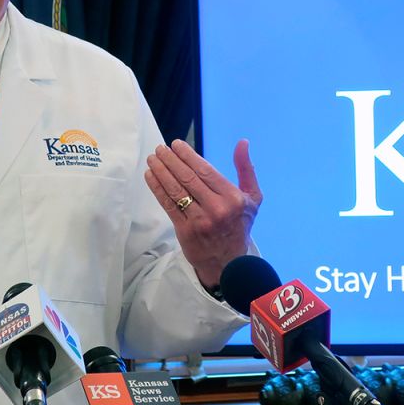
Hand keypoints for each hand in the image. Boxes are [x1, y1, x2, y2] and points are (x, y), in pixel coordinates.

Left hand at [144, 139, 261, 289]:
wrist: (228, 262)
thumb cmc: (239, 225)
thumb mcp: (253, 198)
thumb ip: (246, 169)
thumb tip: (242, 142)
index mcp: (233, 198)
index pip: (205, 171)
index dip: (188, 156)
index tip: (175, 145)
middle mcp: (217, 208)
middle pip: (188, 178)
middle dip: (171, 160)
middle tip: (159, 149)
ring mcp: (199, 220)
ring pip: (176, 190)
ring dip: (161, 172)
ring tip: (152, 159)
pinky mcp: (185, 231)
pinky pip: (168, 205)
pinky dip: (157, 189)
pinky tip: (150, 176)